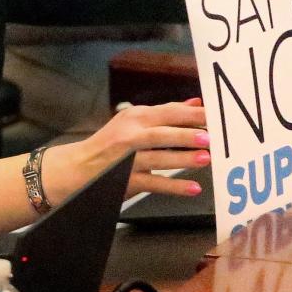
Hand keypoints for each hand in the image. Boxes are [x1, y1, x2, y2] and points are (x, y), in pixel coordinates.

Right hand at [43, 100, 209, 200]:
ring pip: (158, 158)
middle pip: (161, 133)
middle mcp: (130, 135)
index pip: (166, 112)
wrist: (78, 168)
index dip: (191, 114)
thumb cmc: (111, 144)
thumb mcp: (134, 122)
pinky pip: (155, 184)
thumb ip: (165, 113)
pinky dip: (175, 186)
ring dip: (183, 159)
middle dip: (186, 135)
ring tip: (206, 159)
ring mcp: (127, 160)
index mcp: (135, 117)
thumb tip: (195, 103)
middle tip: (210, 137)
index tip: (214, 116)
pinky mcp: (127, 181)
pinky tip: (193, 188)